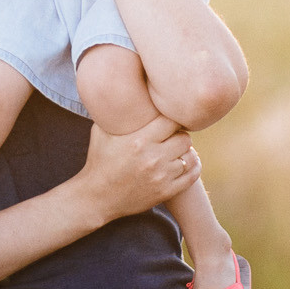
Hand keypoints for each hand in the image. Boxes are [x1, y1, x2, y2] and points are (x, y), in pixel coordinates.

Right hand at [79, 117, 200, 218]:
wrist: (96, 196)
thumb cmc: (98, 161)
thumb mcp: (100, 132)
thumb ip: (113, 113)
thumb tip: (119, 91)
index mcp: (139, 140)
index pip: (171, 121)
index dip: (172, 118)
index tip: (168, 120)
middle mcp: (152, 158)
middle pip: (185, 138)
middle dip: (180, 135)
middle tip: (173, 136)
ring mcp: (161, 177)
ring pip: (190, 157)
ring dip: (185, 152)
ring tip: (178, 150)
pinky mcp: (165, 192)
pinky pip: (192, 176)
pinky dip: (193, 167)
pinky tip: (187, 162)